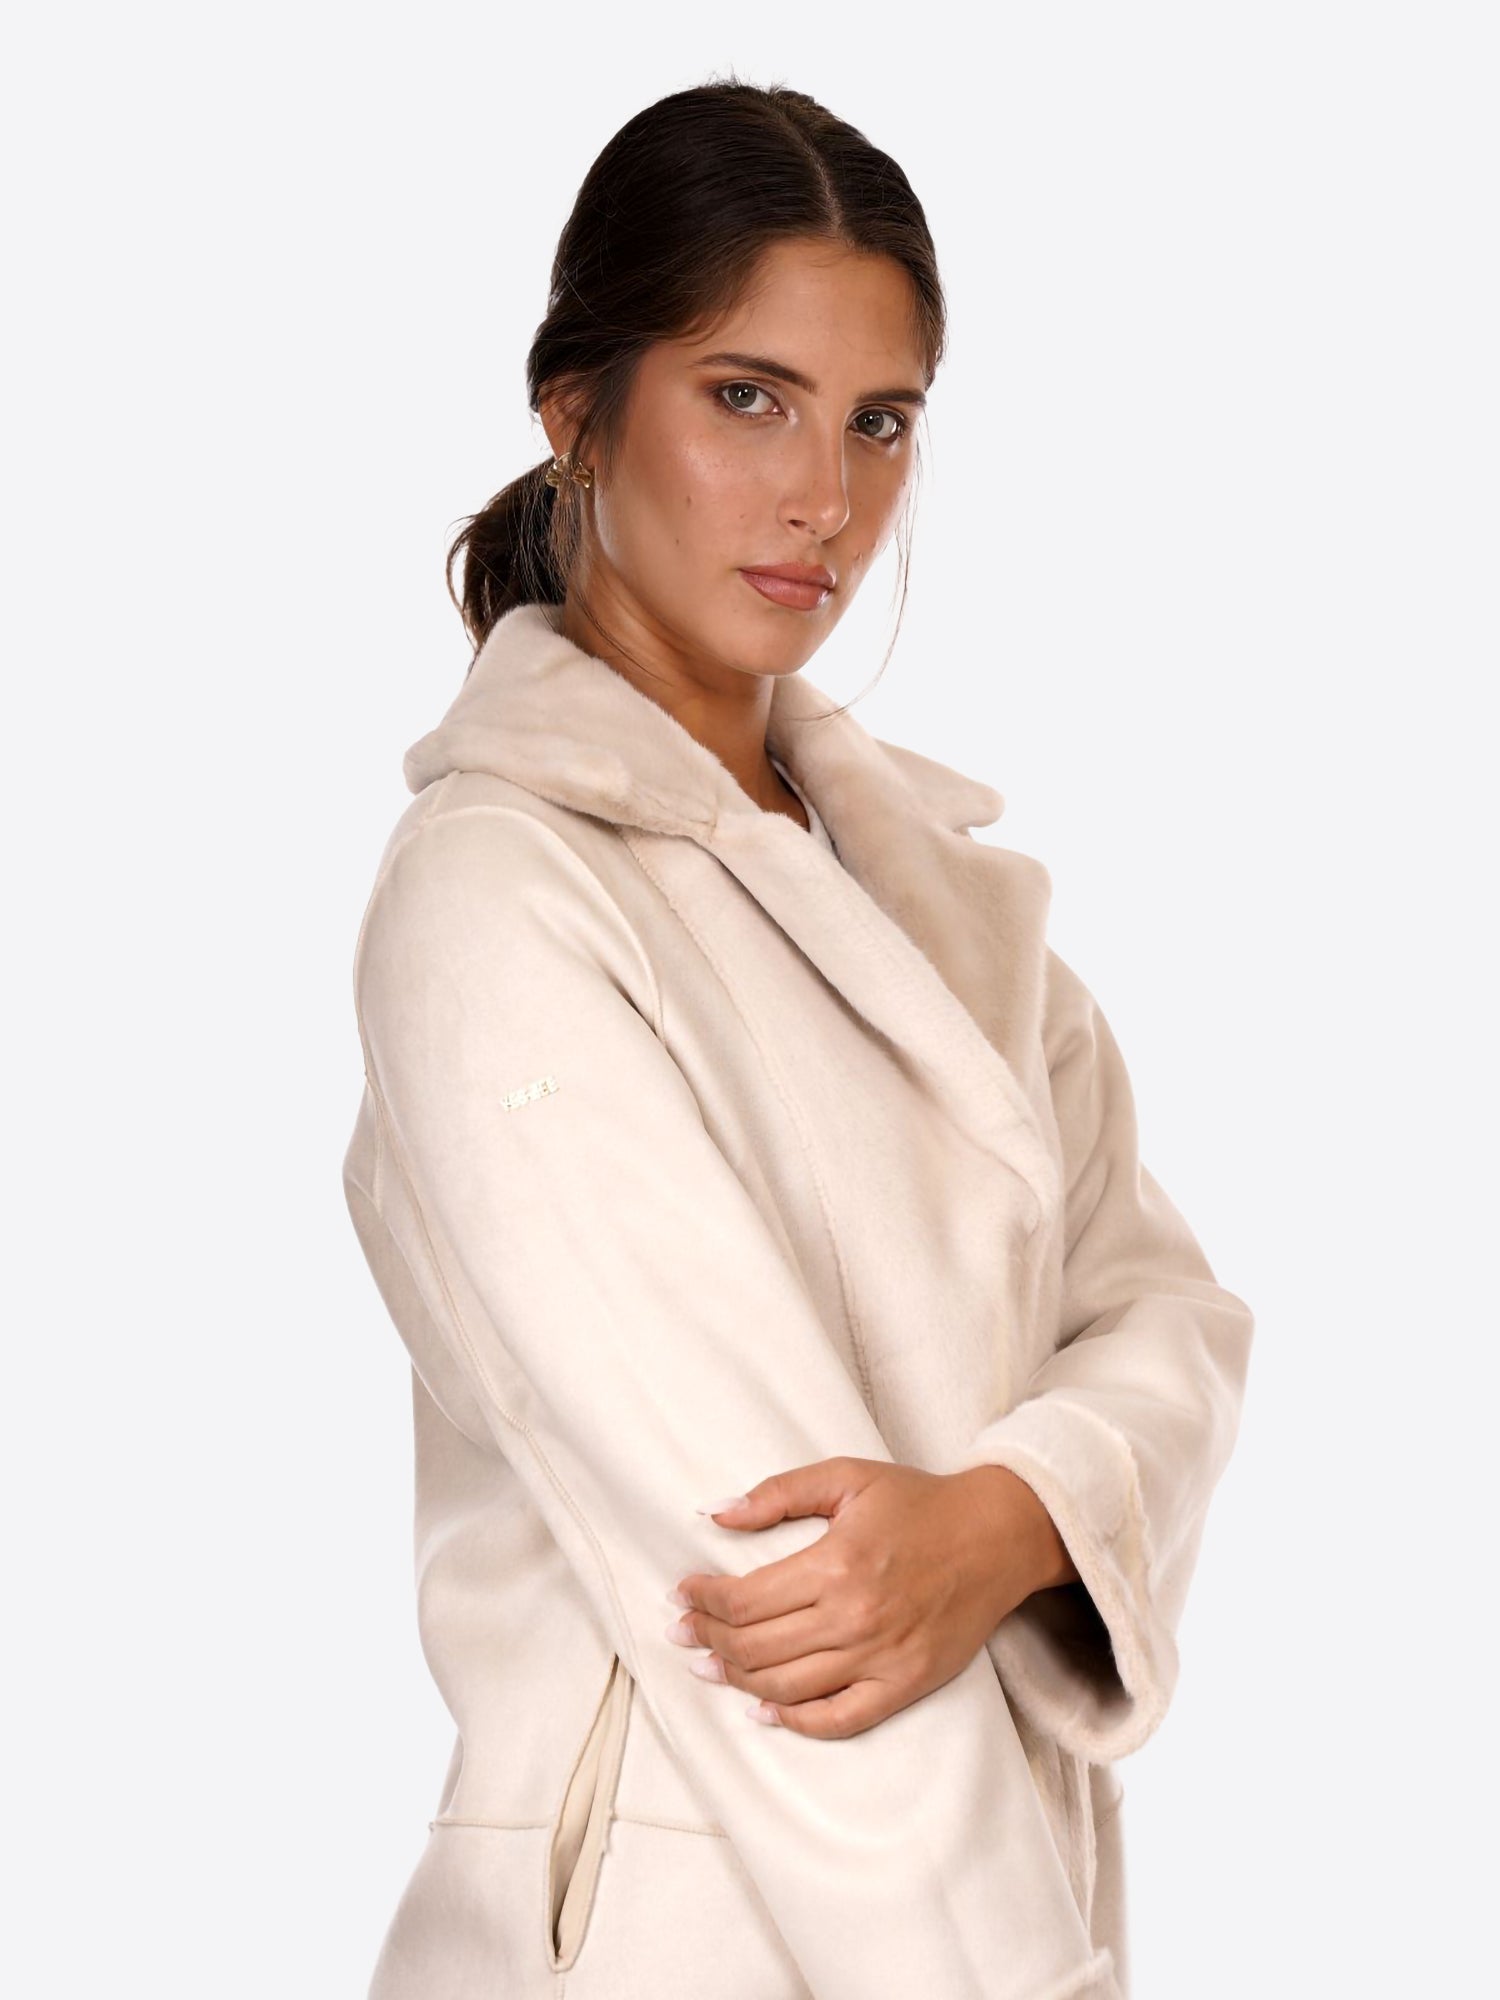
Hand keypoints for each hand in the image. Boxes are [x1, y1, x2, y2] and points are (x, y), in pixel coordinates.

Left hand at [666, 1456, 1067, 1739]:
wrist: (997, 1535)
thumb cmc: (919, 1502)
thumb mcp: (847, 1477)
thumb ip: (778, 1493)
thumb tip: (715, 1513)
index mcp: (836, 1563)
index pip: (744, 1600)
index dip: (703, 1600)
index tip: (682, 1593)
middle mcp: (855, 1617)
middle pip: (755, 1648)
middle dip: (707, 1640)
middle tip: (683, 1632)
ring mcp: (881, 1658)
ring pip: (786, 1687)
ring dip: (736, 1681)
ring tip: (709, 1667)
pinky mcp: (905, 1684)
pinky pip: (839, 1719)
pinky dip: (795, 1721)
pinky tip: (765, 1709)